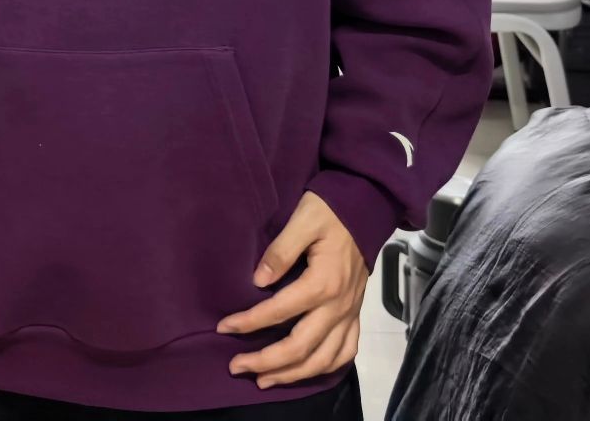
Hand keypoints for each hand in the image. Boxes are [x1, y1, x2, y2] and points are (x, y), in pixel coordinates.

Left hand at [218, 192, 368, 389]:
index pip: (279, 311)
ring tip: (264, 381)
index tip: (223, 327)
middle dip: (266, 361)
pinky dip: (326, 369)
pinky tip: (306, 373)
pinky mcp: (355, 315)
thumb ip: (280, 251)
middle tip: (236, 366)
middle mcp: (338, 306)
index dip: (248, 322)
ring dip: (292, 375)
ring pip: (323, 359)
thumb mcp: (303, 219)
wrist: (366, 208)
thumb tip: (257, 281)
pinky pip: (346, 352)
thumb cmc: (329, 211)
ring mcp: (350, 314)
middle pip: (301, 347)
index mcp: (323, 283)